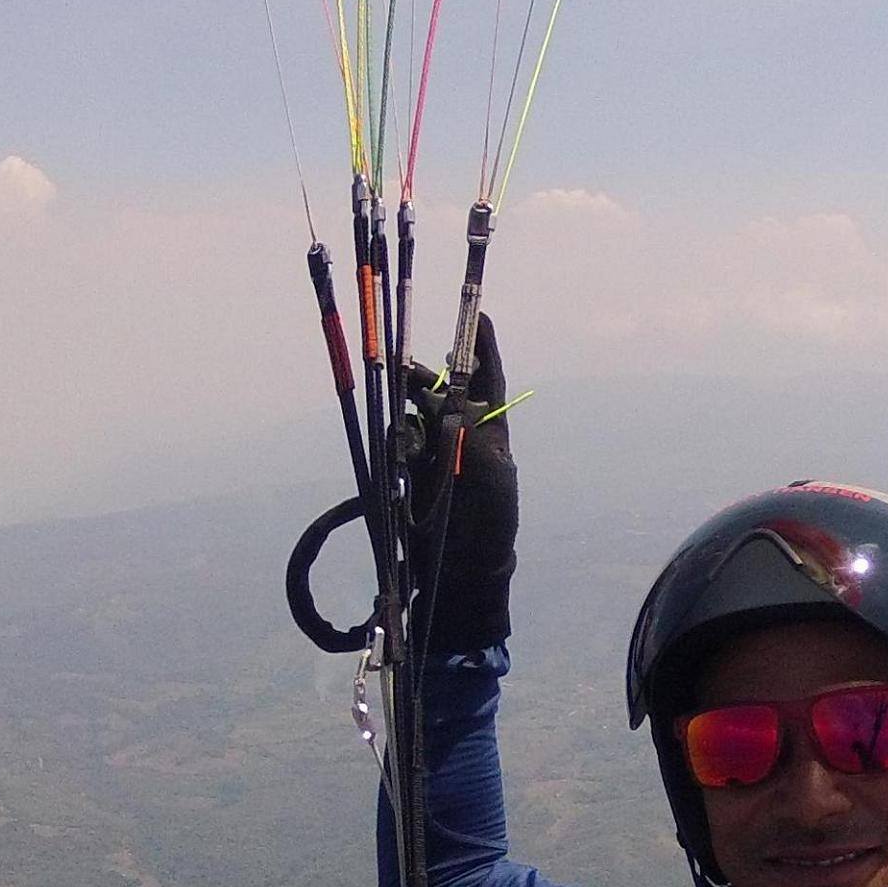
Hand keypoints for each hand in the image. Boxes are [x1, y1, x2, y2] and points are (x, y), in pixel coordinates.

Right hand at [409, 315, 517, 653]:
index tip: (477, 315)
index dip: (481, 345)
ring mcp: (427, 451)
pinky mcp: (403, 471)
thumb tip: (450, 407)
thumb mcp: (494, 482)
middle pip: (435, 388)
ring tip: (415, 441)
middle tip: (407, 369)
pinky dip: (397, 447)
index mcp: (490, 430)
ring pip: (409, 412)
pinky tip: (407, 466)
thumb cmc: (491, 525)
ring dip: (409, 415)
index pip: (486, 378)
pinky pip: (392, 445)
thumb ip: (474, 440)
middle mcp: (456, 433)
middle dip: (422, 376)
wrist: (462, 572)